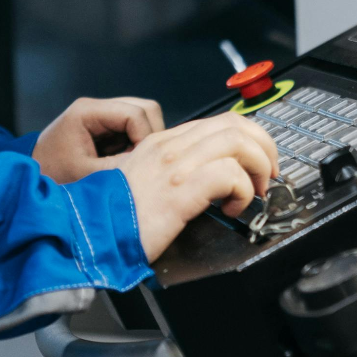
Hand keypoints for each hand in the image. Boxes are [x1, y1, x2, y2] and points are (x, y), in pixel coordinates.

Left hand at [30, 96, 164, 183]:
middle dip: (149, 136)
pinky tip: (124, 160)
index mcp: (88, 111)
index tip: (140, 163)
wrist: (32, 173)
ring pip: (144, 117)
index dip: (145, 138)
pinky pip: (134, 128)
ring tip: (131, 162)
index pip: (135, 113)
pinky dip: (136, 144)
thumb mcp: (87, 175)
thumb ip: (120, 166)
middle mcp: (98, 107)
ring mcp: (103, 114)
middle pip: (145, 108)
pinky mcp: (107, 125)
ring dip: (144, 140)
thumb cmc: (54, 173)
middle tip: (140, 162)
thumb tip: (152, 164)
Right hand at [114, 115, 280, 261]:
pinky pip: (229, 175)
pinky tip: (233, 209)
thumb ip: (171, 172)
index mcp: (161, 142)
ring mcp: (174, 166)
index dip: (249, 139)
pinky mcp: (179, 191)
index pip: (218, 122)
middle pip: (234, 124)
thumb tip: (208, 178)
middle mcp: (169, 147)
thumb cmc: (114, 216)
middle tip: (267, 175)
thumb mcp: (144, 181)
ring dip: (258, 167)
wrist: (89, 234)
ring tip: (253, 193)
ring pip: (237, 142)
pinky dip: (243, 191)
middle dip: (264, 147)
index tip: (257, 164)